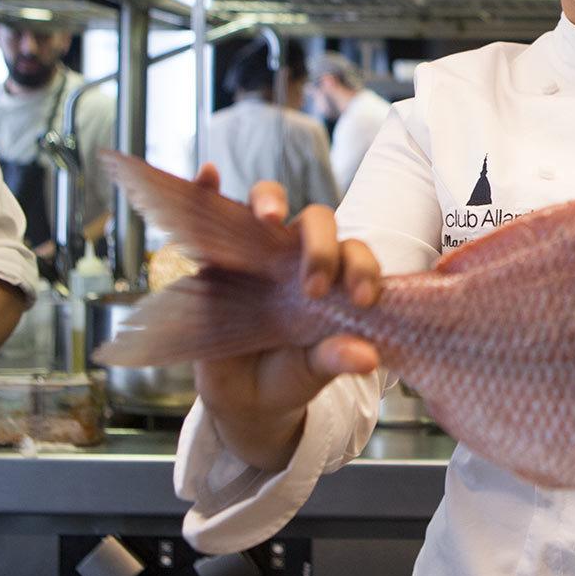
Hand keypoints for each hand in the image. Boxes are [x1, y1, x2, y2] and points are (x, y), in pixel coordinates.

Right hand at [187, 163, 382, 471]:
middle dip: (319, 245)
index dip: (363, 268)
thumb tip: (367, 358)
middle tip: (313, 288)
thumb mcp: (314, 372)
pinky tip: (208, 176)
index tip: (362, 299)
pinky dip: (208, 189)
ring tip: (269, 217)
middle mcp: (298, 257)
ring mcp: (257, 254)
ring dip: (269, 200)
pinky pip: (211, 214)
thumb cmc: (290, 376)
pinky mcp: (216, 259)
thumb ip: (336, 358)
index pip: (355, 253)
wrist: (244, 399)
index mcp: (334, 278)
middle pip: (316, 223)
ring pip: (268, 206)